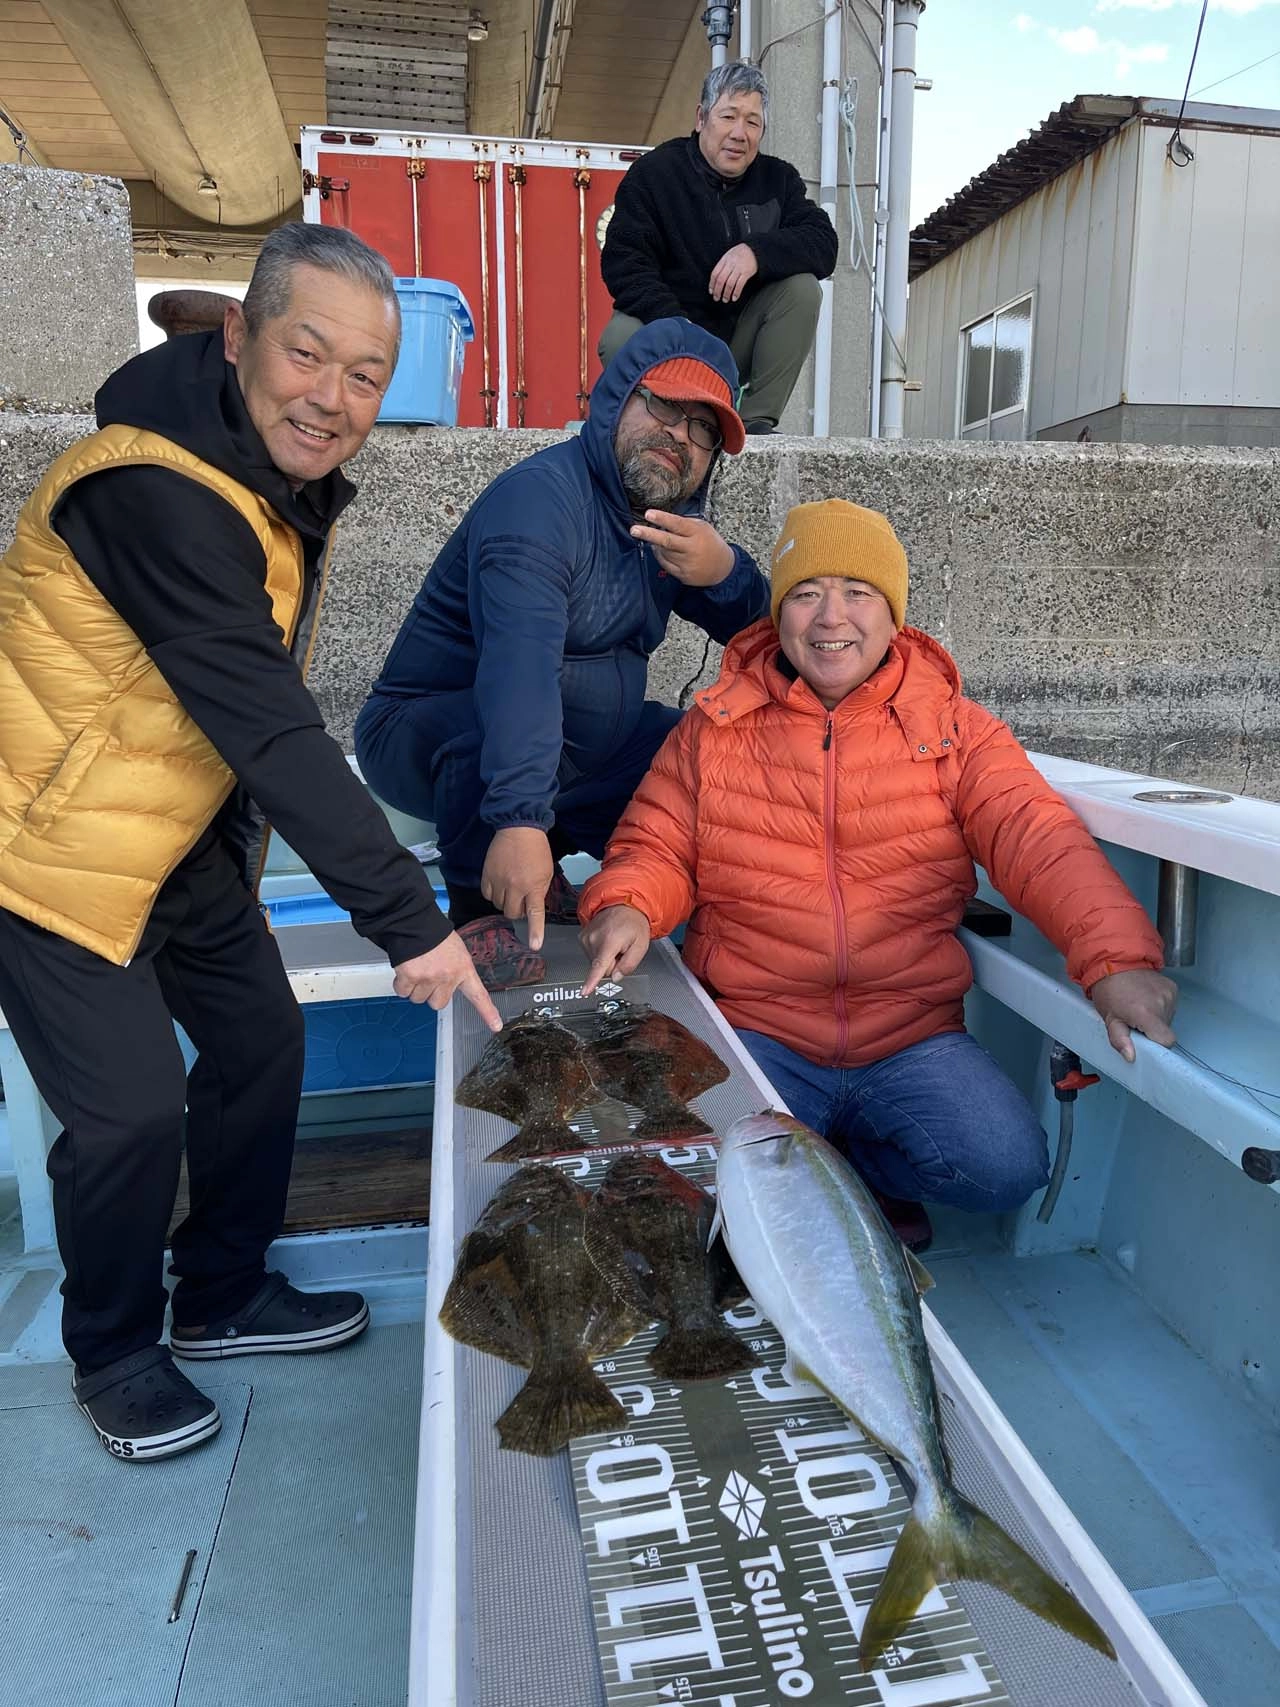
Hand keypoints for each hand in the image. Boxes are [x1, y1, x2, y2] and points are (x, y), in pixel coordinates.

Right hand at [393, 932, 502, 1031]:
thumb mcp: (456, 952)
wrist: (415, 924)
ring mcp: (429, 978)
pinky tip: (406, 968)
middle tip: (428, 975)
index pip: (478, 995)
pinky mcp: (411, 977)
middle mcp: (448, 977)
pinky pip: (403, 992)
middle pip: (438, 1003)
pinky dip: (401, 983)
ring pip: (418, 999)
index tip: (495, 1025)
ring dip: (415, 987)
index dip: (487, 1012)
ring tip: (417, 967)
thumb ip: (456, 971)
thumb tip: (449, 986)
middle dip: (431, 993)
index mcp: (463, 969)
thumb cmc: (435, 937)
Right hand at [481, 826, 554, 950]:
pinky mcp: (486, 875)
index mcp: (533, 886)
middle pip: (512, 913)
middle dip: (518, 910)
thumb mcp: (546, 872)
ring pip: (499, 906)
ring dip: (506, 901)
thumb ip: (539, 892)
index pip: (535, 914)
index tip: (534, 945)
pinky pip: (487, 895)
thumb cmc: (536, 850)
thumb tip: (531, 908)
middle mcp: (515, 886)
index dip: (535, 931)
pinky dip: (494, 894)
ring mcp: (499, 881)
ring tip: (511, 887)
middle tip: (522, 898)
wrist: (518, 828)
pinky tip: (500, 884)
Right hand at [581, 905, 651, 994]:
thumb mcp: (641, 945)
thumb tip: (616, 977)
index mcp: (610, 941)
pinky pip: (591, 954)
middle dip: (612, 964)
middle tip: (621, 950)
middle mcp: (594, 939)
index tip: (584, 991)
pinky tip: (606, 940)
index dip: (592, 981)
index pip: (599, 966)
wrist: (622, 904)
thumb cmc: (633, 923)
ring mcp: (586, 937)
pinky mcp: (582, 937)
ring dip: (606, 957)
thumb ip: (629, 964)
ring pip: (596, 962)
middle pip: (602, 968)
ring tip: (614, 943)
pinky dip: (600, 951)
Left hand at [630, 511, 734, 585]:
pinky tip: (661, 551)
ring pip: (663, 553)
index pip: (677, 524)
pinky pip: (665, 564)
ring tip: (656, 540)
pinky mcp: (683, 575)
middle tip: (634, 530)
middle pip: (667, 541)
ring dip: (656, 545)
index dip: (662, 519)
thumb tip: (662, 521)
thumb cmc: (710, 543)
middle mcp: (692, 549)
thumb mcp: (703, 527)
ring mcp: (687, 564)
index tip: (648, 514)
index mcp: (697, 533)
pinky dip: (660, 556)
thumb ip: (684, 523)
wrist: (723, 568)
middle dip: (649, 535)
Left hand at [708, 243, 758, 303]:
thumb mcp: (728, 256)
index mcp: (724, 260)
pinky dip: (736, 292)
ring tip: (725, 299)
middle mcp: (731, 264)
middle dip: (717, 291)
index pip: (715, 274)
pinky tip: (734, 298)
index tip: (711, 292)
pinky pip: (740, 284)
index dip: (712, 284)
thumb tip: (715, 281)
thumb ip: (722, 266)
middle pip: (721, 280)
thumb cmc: (739, 254)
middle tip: (716, 298)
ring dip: (726, 293)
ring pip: (730, 283)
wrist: (753, 249)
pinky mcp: (747, 272)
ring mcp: (739, 268)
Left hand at [1090, 969, 1177, 1062]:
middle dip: (1152, 1030)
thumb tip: (1130, 1056)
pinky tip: (1146, 999)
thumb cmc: (1109, 990)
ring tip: (1139, 1007)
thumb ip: (1120, 1040)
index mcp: (1146, 1013)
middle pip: (1166, 1030)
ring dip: (1156, 1018)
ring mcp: (1169, 994)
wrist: (1114, 962)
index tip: (1146, 1040)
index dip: (1157, 1044)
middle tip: (1135, 1021)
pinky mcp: (1172, 987)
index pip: (1167, 1040)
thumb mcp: (1109, 1019)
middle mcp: (1162, 1003)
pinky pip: (1170, 1005)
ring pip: (1168, 1018)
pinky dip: (1160, 1006)